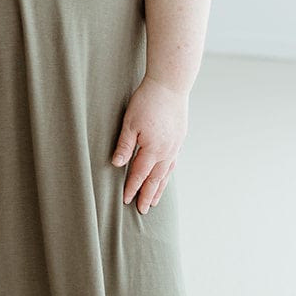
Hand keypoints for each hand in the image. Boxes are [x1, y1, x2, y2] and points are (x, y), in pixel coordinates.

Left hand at [111, 77, 188, 212]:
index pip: (140, 174)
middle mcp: (166, 151)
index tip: (126, 200)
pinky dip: (168, 173)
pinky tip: (165, 176)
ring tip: (155, 200)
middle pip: (156, 179)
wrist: (170, 85)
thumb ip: (124, 145)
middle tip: (143, 210)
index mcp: (153, 149)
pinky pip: (173, 162)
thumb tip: (116, 165)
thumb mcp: (130, 123)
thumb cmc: (147, 101)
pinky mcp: (180, 138)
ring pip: (166, 173)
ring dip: (160, 188)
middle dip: (148, 195)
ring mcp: (175, 146)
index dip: (132, 188)